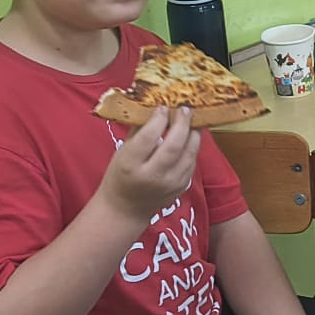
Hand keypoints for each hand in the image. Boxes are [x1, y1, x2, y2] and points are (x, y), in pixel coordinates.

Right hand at [98, 107, 199, 222]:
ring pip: (189, 154)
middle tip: (185, 109)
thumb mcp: (122, 152)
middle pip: (173, 146)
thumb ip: (139, 131)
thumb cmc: (121, 175)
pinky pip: (192, 163)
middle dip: (182, 124)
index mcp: (130, 165)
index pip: (148, 138)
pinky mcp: (181, 188)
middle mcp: (152, 176)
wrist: (126, 208)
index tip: (163, 107)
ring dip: (194, 134)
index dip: (158, 120)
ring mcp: (170, 184)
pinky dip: (194, 148)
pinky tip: (192, 136)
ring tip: (193, 120)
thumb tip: (155, 106)